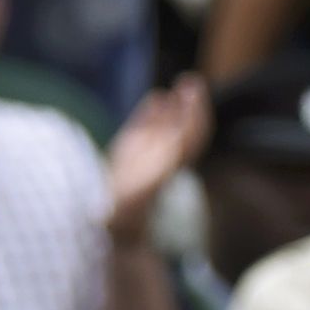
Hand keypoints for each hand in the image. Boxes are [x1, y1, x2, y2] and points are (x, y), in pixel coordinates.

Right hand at [104, 73, 210, 243]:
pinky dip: (151, 112)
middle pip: (185, 126)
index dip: (194, 116)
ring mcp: (148, 154)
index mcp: (168, 165)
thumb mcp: (138, 197)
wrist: (115, 227)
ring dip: (177, 105)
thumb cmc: (126, 216)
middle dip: (192, 106)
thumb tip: (167, 160)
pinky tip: (156, 98)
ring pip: (169, 125)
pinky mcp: (130, 153)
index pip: (189, 136)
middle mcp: (162, 157)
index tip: (194, 97)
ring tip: (183, 83)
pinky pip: (145, 129)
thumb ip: (150, 178)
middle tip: (193, 82)